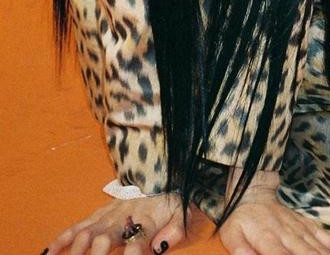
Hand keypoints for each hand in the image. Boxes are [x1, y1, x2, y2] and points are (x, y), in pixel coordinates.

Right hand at [42, 191, 198, 254]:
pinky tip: (50, 252)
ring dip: (74, 248)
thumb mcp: (185, 216)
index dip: (132, 253)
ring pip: (88, 230)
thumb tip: (158, 247)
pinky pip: (80, 225)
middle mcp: (126, 213)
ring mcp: (111, 212)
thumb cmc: (177, 203)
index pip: (139, 238)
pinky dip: (64, 238)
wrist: (170, 176)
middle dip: (95, 253)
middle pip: (106, 235)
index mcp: (149, 216)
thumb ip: (174, 232)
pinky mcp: (102, 211)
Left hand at [219, 175, 329, 254]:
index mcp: (267, 237)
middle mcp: (288, 233)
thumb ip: (239, 249)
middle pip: (305, 254)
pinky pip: (327, 238)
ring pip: (318, 249)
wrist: (255, 192)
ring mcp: (301, 229)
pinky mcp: (309, 226)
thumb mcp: (231, 233)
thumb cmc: (241, 219)